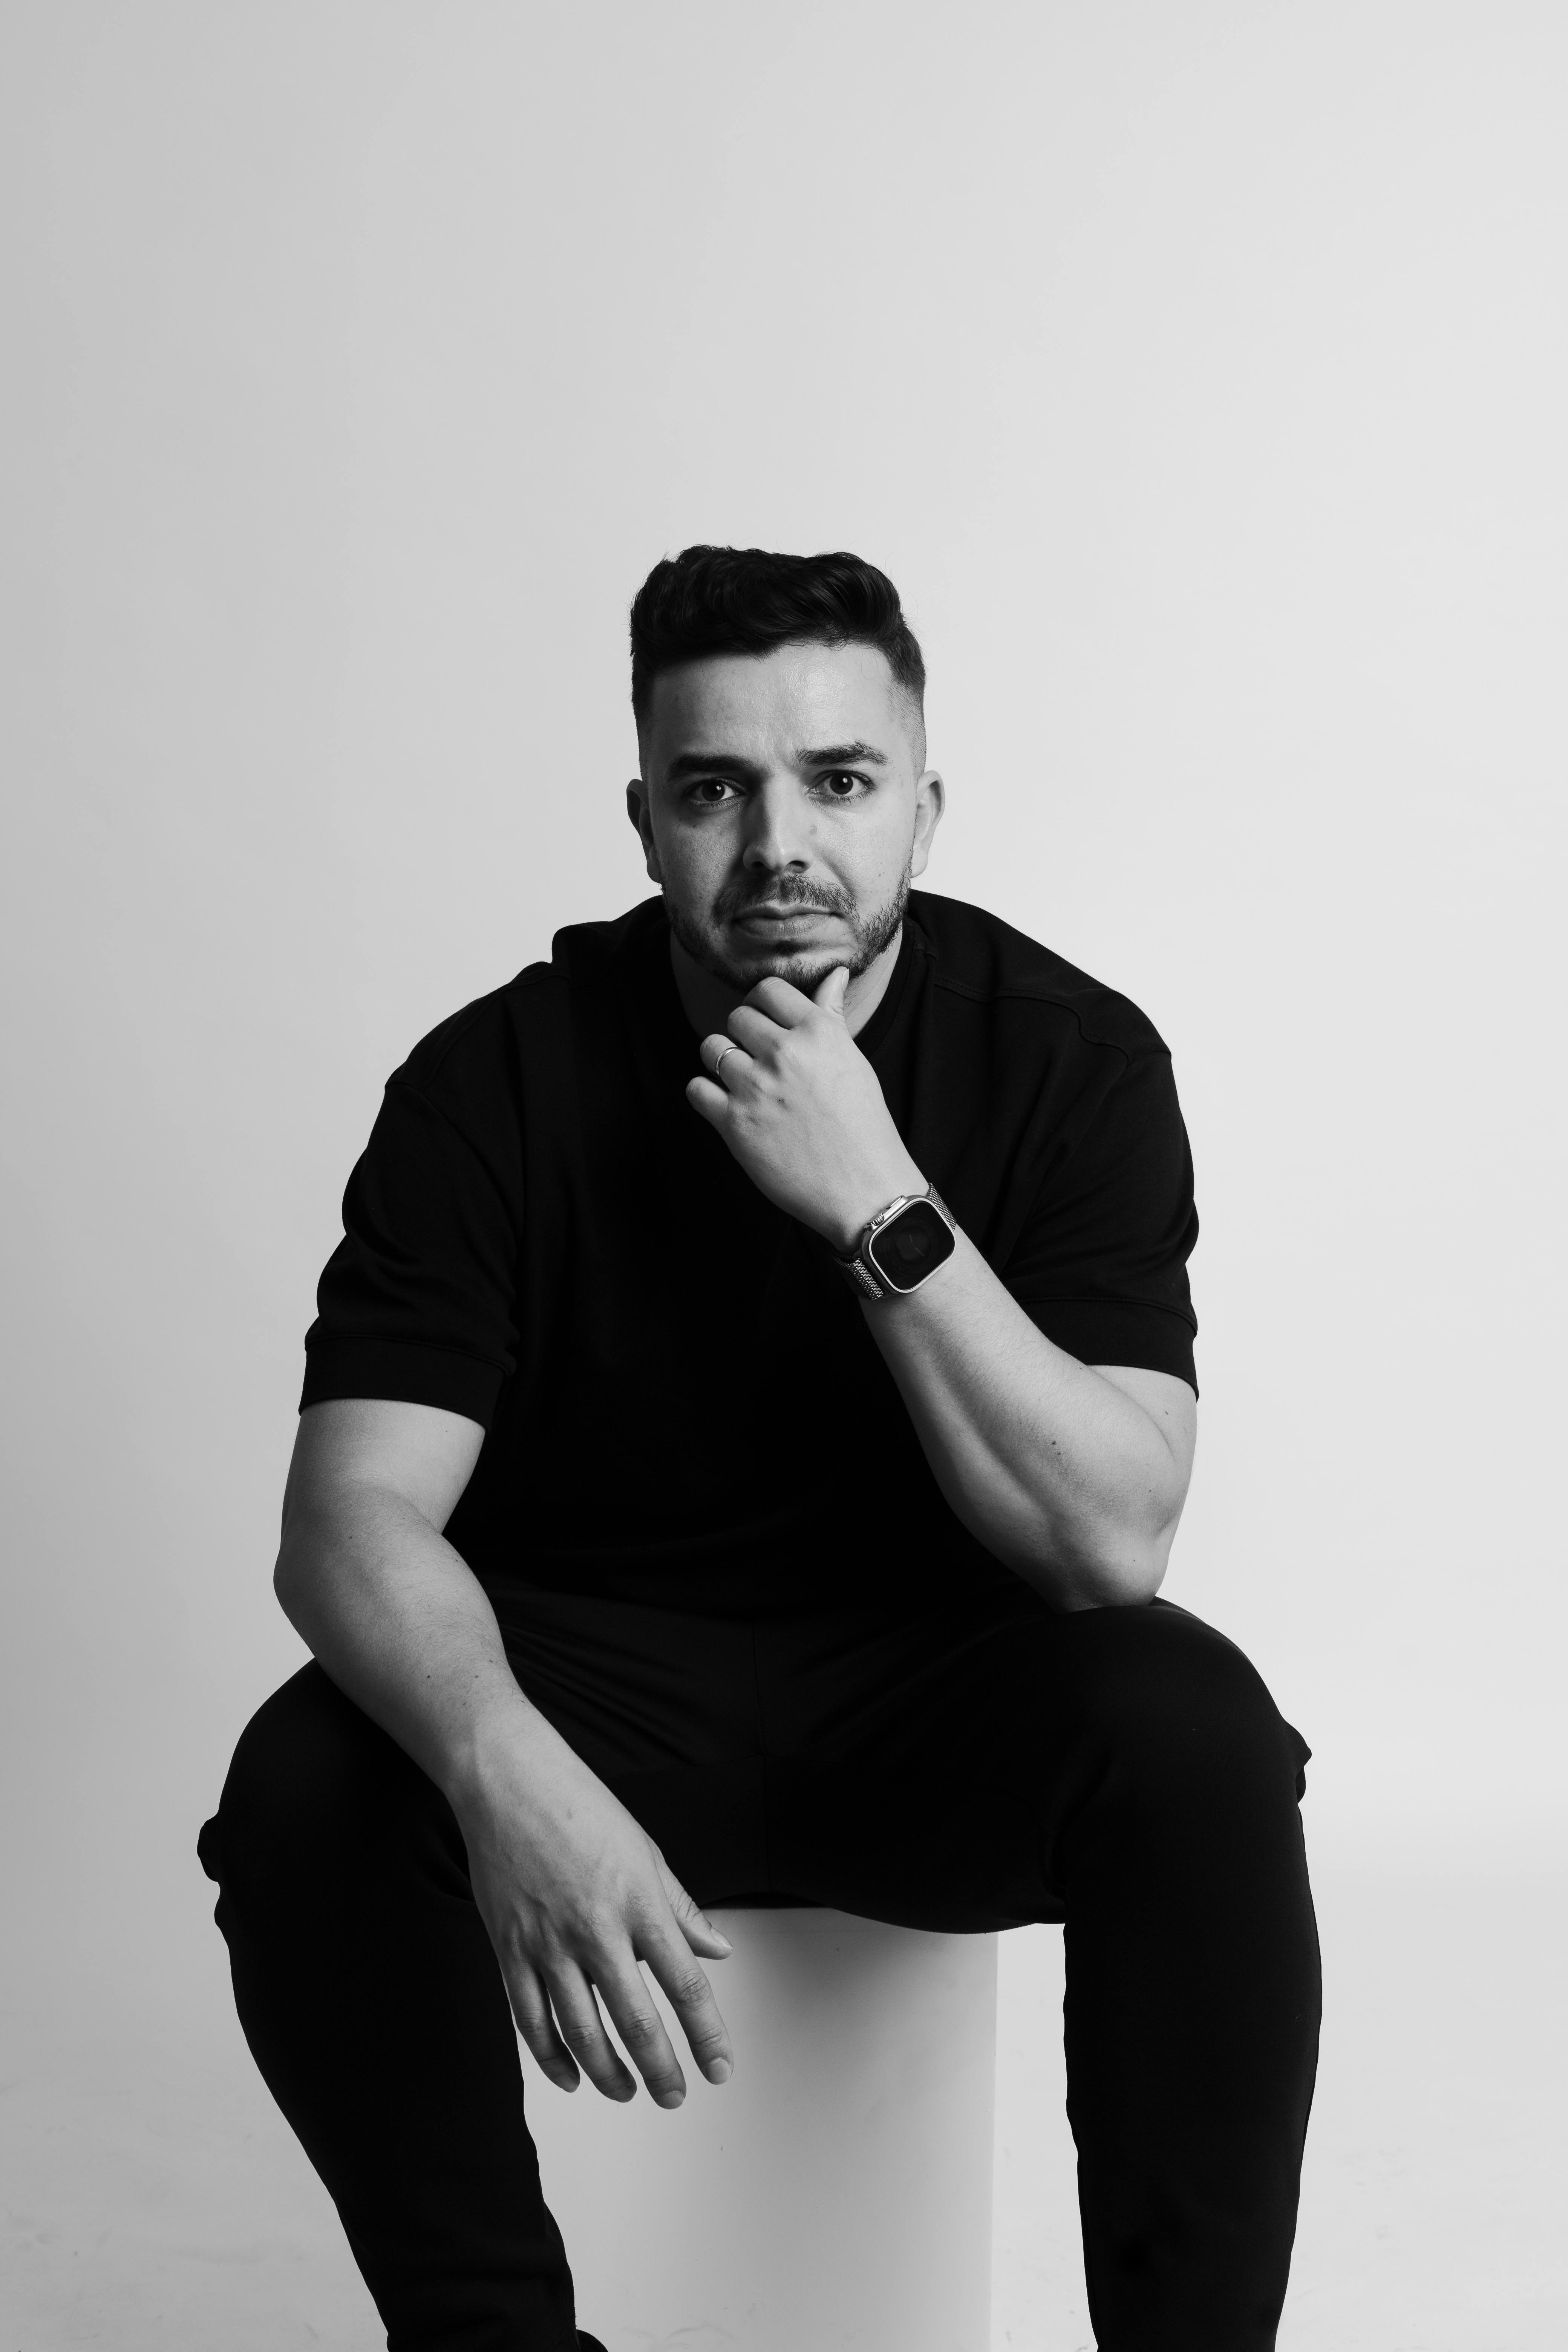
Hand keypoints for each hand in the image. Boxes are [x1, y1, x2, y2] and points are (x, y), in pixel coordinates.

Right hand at [452, 1716, 733, 2106]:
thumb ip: (681, 1909)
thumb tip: (717, 1949)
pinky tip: (570, 2077)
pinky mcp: (509, 1950)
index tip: (720, 2069)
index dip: (706, 2035)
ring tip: (627, 2093)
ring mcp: (549, 1944)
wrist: (508, 1781)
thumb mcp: (646, 1851)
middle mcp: (597, 1930)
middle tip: (674, 2096)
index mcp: (640, 1902)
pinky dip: (552, 2058)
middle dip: (660, 2069)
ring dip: (609, 2074)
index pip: (685, 1984)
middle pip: (636, 2021)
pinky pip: (531, 2021)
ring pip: (582, 2032)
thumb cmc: (581, 1807)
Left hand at [687, 966, 924, 1249]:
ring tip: (743, 1082)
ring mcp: (755, 1088)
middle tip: (759, 1059)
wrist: (864, 1189)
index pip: (768, 990)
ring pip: (711, 1048)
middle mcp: (784, 1053)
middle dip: (743, 1035)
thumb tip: (833, 974)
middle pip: (737, 1017)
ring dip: (721, 1061)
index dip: (762, 1005)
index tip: (765, 1022)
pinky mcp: (733, 1123)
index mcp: (818, 1032)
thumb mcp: (853, 1062)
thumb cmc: (864, 1126)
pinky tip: (727, 1105)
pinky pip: (696, 1089)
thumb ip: (830, 1016)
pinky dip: (705, 1094)